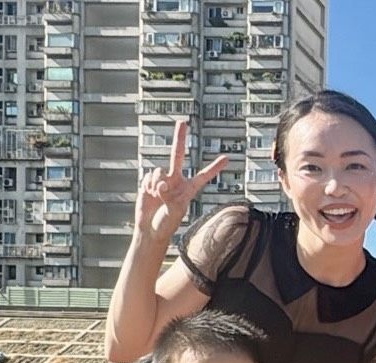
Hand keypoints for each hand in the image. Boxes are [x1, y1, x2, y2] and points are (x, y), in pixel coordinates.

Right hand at [134, 119, 227, 240]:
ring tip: (158, 197)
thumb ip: (169, 196)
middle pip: (178, 155)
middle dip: (179, 138)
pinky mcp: (149, 181)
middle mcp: (176, 180)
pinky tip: (150, 195)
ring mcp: (162, 180)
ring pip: (159, 170)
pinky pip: (149, 177)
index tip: (227, 158)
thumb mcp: (174, 211)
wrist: (150, 229)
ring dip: (157, 183)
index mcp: (189, 189)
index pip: (204, 176)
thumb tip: (162, 183)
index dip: (214, 167)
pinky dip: (149, 186)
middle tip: (182, 121)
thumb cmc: (167, 223)